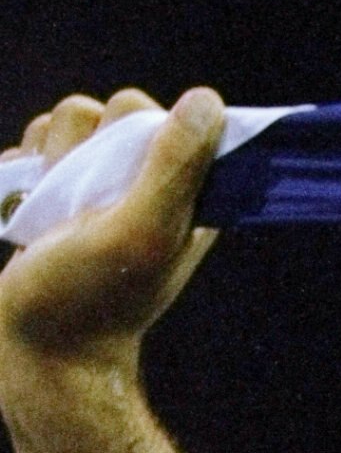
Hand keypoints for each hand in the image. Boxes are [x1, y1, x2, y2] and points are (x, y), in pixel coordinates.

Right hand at [0, 87, 222, 378]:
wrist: (41, 352)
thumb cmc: (94, 298)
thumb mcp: (143, 230)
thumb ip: (175, 167)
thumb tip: (205, 100)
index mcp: (190, 193)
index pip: (162, 113)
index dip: (132, 134)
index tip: (121, 182)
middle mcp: (151, 185)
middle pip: (108, 111)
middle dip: (82, 148)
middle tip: (80, 205)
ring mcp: (103, 189)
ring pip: (67, 124)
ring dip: (49, 159)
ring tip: (53, 213)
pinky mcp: (62, 198)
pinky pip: (36, 149)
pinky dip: (23, 172)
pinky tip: (27, 214)